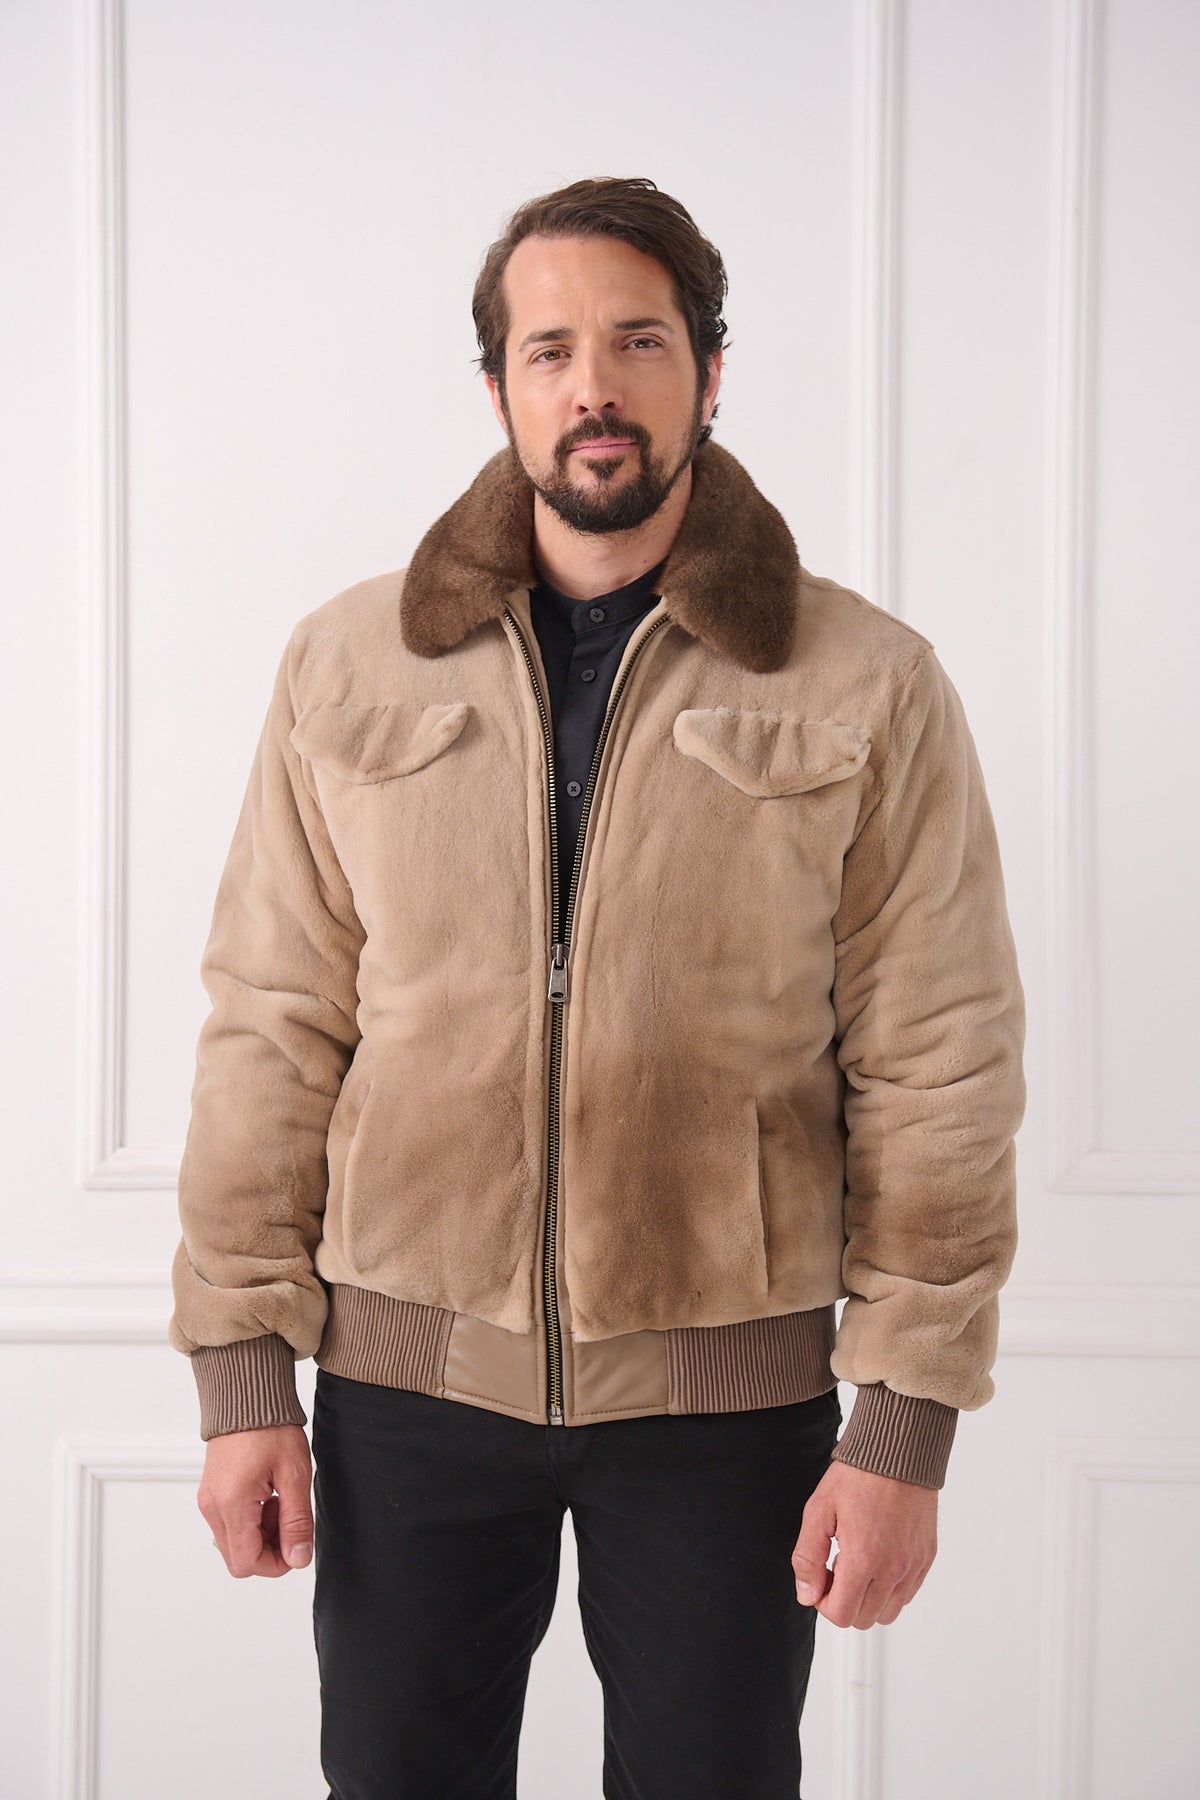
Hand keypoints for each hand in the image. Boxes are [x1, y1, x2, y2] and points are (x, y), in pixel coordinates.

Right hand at [197, 1424, 313, 1578]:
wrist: (247, 1397)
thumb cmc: (271, 1428)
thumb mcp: (294, 1473)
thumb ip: (296, 1521)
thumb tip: (298, 1558)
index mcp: (232, 1504)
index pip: (247, 1562)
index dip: (276, 1563)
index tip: (296, 1544)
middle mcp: (212, 1507)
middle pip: (238, 1558)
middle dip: (269, 1549)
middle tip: (288, 1516)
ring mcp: (207, 1501)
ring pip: (233, 1544)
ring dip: (260, 1534)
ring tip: (279, 1500)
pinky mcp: (209, 1494)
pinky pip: (228, 1525)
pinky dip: (249, 1521)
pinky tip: (266, 1495)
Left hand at [791, 1460, 936, 1627]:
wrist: (899, 1452)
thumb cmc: (860, 1475)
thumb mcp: (819, 1510)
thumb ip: (807, 1557)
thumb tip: (807, 1593)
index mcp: (864, 1559)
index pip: (842, 1615)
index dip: (823, 1602)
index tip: (821, 1579)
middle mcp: (894, 1568)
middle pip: (864, 1619)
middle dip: (844, 1601)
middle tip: (837, 1569)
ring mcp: (913, 1565)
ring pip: (888, 1612)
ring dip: (868, 1599)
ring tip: (858, 1563)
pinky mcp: (926, 1557)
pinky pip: (907, 1594)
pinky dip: (890, 1588)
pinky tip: (878, 1559)